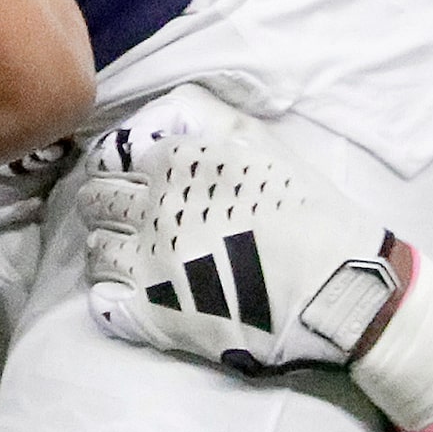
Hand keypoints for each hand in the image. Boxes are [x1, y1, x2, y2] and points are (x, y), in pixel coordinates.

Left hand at [75, 95, 408, 377]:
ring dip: (106, 247)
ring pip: (95, 250)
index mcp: (175, 162)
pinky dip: (108, 298)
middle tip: (122, 213)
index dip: (116, 164)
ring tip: (128, 253)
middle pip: (96, 200)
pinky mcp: (155, 316)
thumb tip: (155, 120)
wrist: (337, 287)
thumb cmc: (307, 210)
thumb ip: (199, 115)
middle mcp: (153, 208)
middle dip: (103, 202)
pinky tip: (125, 295)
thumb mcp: (257, 140)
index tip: (127, 176)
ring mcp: (149, 264)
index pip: (113, 155)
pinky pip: (103, 304)